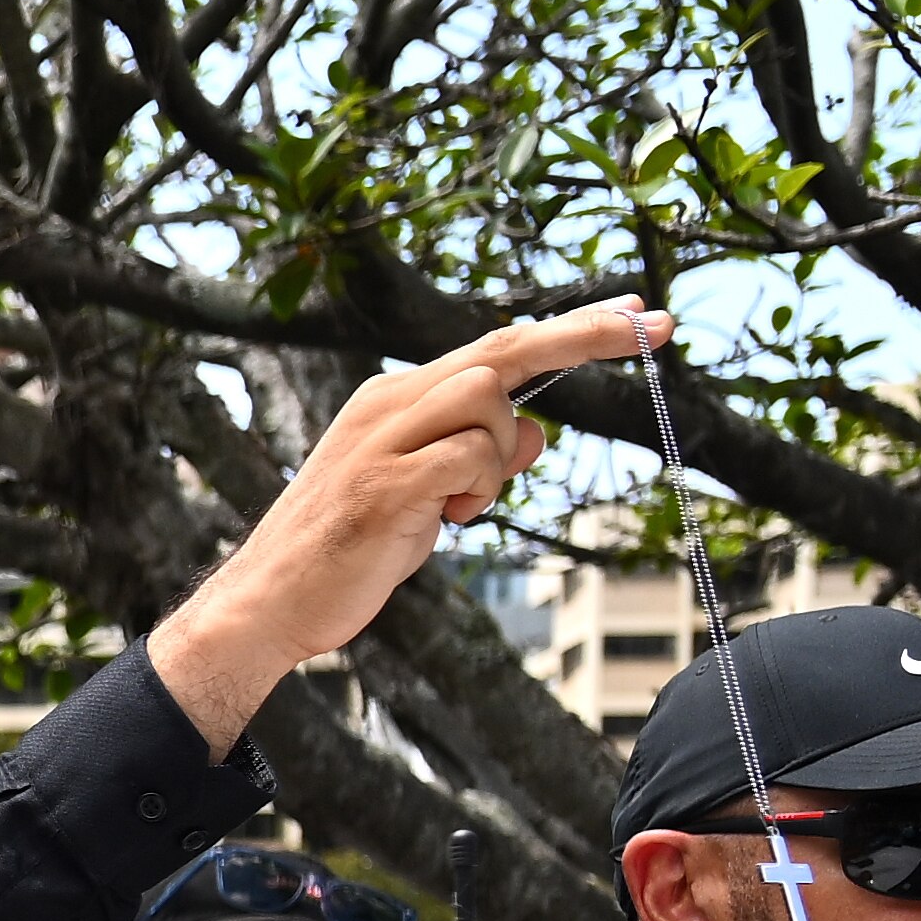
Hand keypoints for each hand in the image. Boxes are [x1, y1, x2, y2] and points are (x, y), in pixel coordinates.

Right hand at [149, 296, 660, 749]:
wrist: (264, 605)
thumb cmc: (345, 553)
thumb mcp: (423, 497)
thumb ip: (476, 459)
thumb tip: (538, 434)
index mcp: (394, 399)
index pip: (495, 346)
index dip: (571, 330)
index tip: (637, 315)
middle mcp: (389, 403)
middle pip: (504, 347)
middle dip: (587, 336)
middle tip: (656, 327)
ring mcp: (382, 440)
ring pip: (489, 400)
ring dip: (503, 454)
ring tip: (464, 507)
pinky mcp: (385, 482)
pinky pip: (469, 456)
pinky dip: (480, 486)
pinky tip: (449, 520)